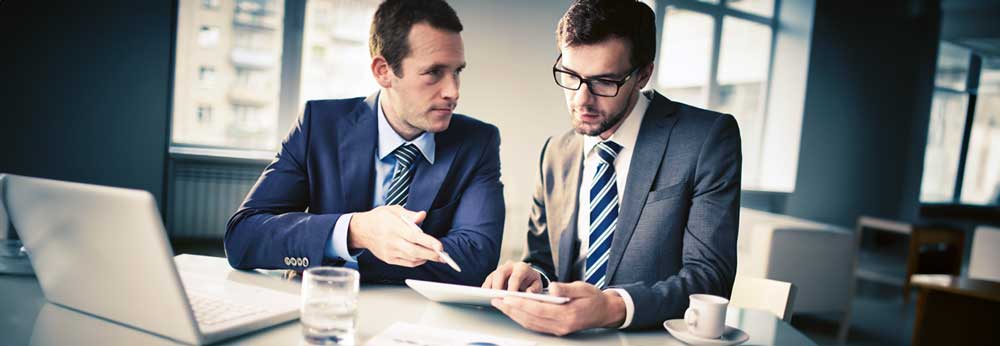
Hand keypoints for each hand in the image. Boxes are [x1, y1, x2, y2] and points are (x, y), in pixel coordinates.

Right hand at [347, 205, 443, 266]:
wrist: (361, 230)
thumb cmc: (379, 218)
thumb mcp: (393, 209)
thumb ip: (409, 214)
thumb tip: (422, 216)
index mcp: (394, 227)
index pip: (414, 236)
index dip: (429, 242)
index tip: (440, 246)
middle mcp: (392, 241)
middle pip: (415, 251)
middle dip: (432, 255)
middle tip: (444, 256)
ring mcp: (390, 252)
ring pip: (412, 259)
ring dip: (426, 258)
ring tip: (437, 256)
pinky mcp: (389, 259)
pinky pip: (406, 263)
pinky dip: (417, 261)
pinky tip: (424, 257)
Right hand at [481, 261, 542, 292]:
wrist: (528, 278)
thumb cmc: (532, 283)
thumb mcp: (537, 285)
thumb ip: (534, 290)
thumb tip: (528, 294)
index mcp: (522, 267)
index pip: (515, 277)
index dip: (512, 287)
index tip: (510, 297)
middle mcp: (510, 266)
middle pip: (500, 273)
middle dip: (497, 286)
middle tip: (496, 297)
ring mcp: (500, 270)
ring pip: (492, 276)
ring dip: (489, 287)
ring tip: (487, 298)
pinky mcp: (494, 276)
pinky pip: (487, 281)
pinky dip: (486, 289)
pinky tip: (484, 297)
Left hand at [491, 281, 625, 335]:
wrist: (604, 312)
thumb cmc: (593, 297)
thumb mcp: (583, 288)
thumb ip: (566, 288)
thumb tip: (552, 287)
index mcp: (568, 314)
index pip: (539, 310)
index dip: (521, 304)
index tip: (507, 297)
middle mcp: (562, 325)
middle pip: (531, 319)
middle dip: (512, 310)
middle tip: (496, 300)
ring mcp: (558, 330)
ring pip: (531, 324)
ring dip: (514, 315)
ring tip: (500, 305)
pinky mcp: (556, 330)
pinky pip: (535, 326)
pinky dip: (522, 319)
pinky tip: (513, 312)